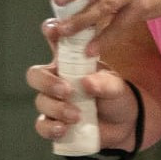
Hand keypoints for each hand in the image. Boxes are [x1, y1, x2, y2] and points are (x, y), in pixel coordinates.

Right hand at [26, 19, 139, 149]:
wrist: (124, 125)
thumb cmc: (117, 96)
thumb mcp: (117, 86)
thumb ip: (105, 83)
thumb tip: (87, 83)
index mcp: (71, 62)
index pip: (56, 42)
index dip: (50, 32)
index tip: (52, 30)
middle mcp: (58, 79)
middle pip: (36, 74)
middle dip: (47, 82)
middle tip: (66, 91)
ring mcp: (54, 101)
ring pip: (40, 101)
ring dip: (56, 108)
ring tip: (77, 116)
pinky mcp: (54, 123)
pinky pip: (42, 125)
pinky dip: (50, 128)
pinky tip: (63, 129)